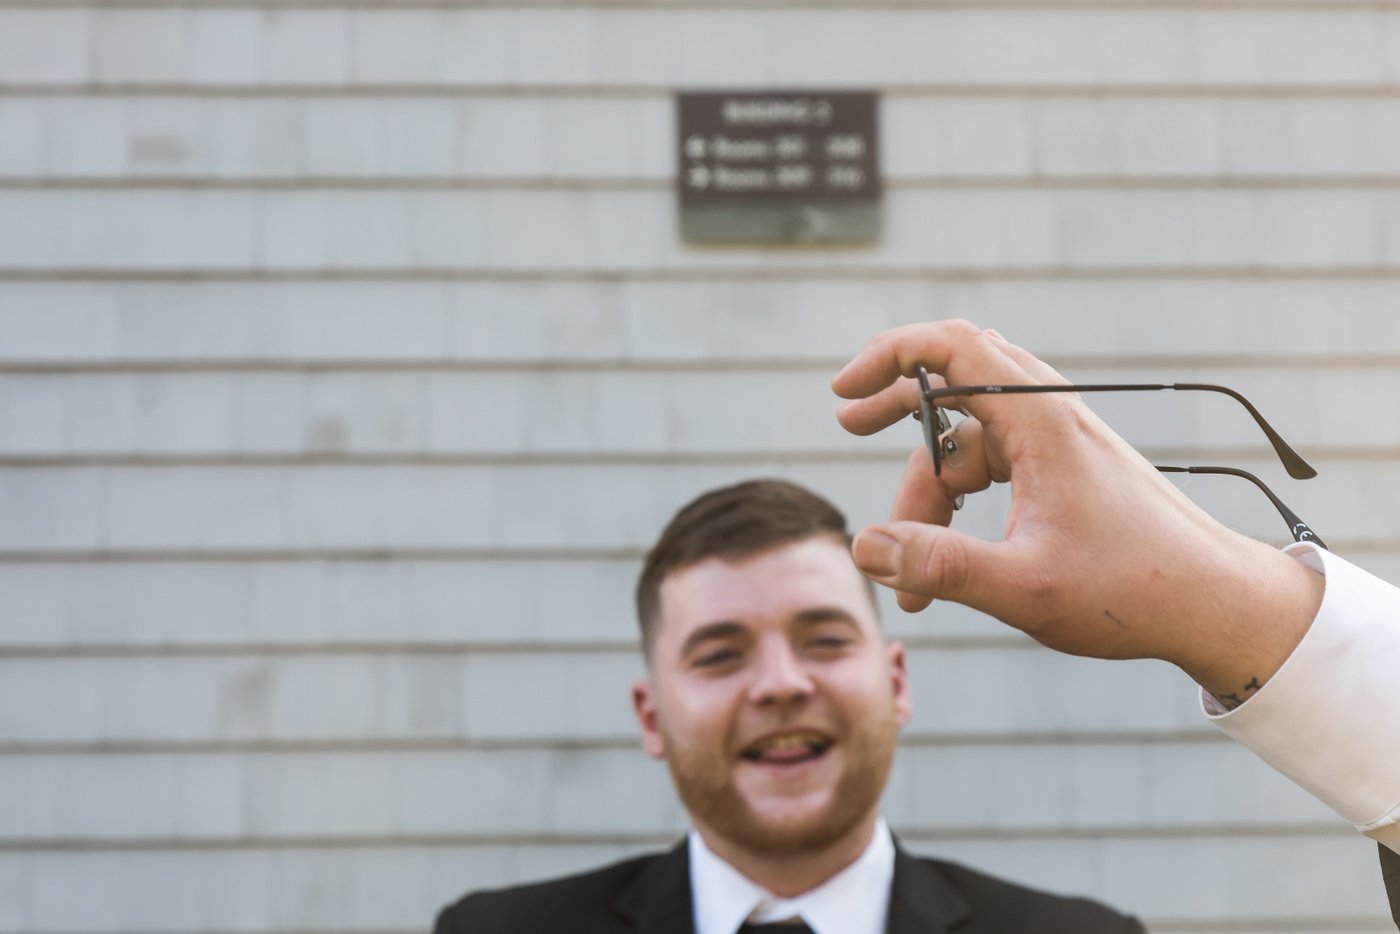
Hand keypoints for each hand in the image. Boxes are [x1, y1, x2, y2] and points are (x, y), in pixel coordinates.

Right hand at [832, 320, 1322, 698]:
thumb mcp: (1024, 587)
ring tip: (906, 570)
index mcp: (1040, 422)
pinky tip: (951, 547)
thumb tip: (862, 546)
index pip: (953, 346)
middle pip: (955, 380)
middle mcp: (1052, 417)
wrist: (1217, 604)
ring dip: (930, 488)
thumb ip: (939, 565)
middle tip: (848, 427)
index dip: (890, 354)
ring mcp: (1062, 442)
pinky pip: (997, 462)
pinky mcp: (1071, 469)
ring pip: (971, 438)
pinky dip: (962, 499)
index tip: (843, 391)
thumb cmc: (1131, 592)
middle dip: (897, 406)